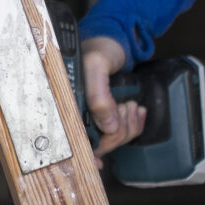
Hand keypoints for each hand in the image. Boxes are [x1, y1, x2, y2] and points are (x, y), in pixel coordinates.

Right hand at [80, 35, 144, 156]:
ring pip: (114, 139)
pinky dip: (135, 124)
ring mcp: (95, 115)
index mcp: (68, 104)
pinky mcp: (109, 115)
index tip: (98, 166)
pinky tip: (136, 111)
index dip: (86, 155)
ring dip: (128, 125)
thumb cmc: (99, 47)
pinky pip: (124, 132)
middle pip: (99, 143)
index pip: (74, 139)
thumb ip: (99, 95)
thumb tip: (107, 126)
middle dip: (118, 130)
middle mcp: (78, 112)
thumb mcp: (97, 65)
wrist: (114, 39)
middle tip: (125, 107)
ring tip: (130, 105)